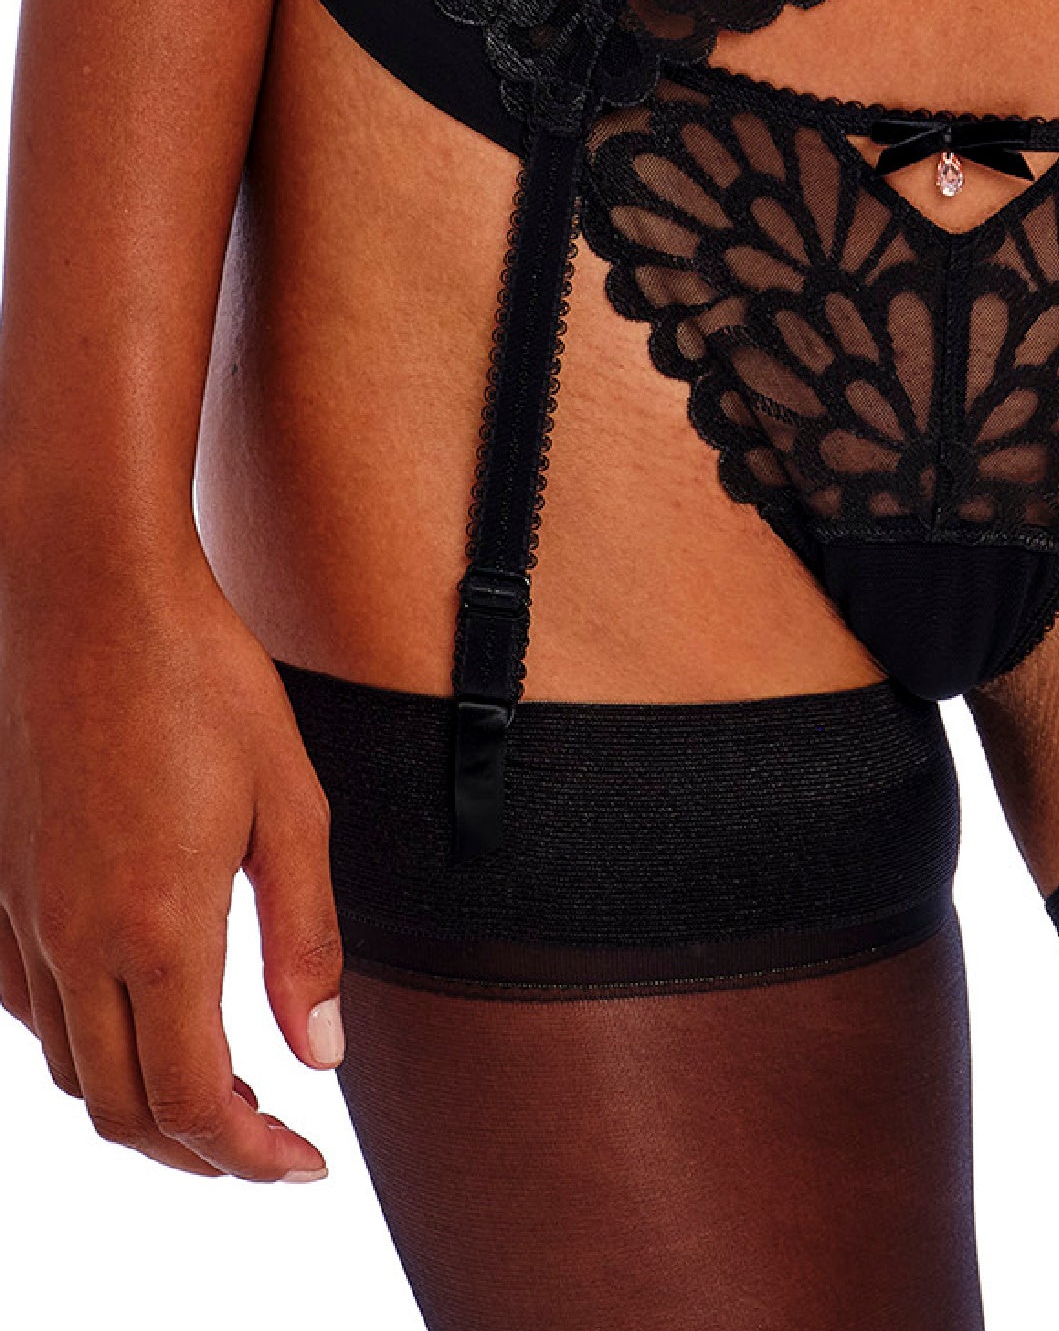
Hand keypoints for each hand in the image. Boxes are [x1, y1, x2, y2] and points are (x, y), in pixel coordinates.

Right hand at [0, 542, 342, 1179]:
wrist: (90, 599)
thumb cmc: (206, 684)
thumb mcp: (292, 804)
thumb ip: (304, 939)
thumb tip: (321, 1054)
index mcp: (159, 928)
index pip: (196, 1101)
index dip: (251, 1156)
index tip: (305, 1168)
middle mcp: (74, 943)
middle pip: (126, 1111)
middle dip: (203, 1152)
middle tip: (273, 1148)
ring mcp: (22, 921)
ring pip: (72, 1072)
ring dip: (145, 1110)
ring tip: (225, 1097)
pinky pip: (31, 1014)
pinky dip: (89, 1052)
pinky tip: (144, 1022)